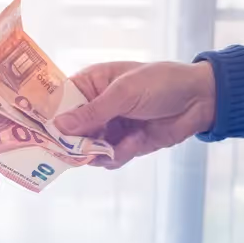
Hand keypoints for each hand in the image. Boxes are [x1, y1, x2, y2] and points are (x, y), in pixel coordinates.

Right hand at [53, 61, 215, 168]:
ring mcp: (110, 127)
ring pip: (87, 150)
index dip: (50, 118)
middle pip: (69, 132)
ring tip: (119, 144)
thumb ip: (92, 112)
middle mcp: (95, 107)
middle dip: (75, 143)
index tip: (44, 134)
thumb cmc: (161, 83)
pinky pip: (109, 159)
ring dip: (100, 152)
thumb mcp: (124, 93)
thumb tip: (58, 126)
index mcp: (90, 84)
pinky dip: (119, 155)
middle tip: (82, 149)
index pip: (59, 102)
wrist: (200, 100)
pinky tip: (136, 142)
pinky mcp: (125, 144)